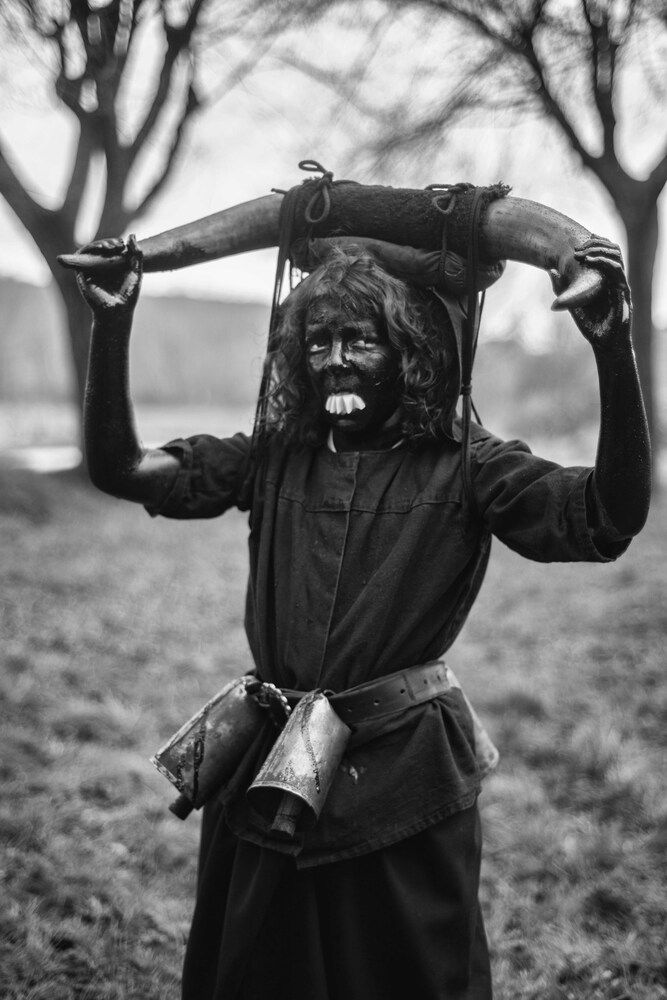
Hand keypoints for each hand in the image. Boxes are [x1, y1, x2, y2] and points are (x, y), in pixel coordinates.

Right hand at [75, 235, 142, 318]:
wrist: (118, 311)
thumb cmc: (128, 295)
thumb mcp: (136, 272)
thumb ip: (137, 255)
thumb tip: (133, 235)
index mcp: (111, 266)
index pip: (110, 249)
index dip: (115, 243)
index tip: (123, 245)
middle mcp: (99, 267)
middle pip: (100, 248)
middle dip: (108, 243)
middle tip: (118, 245)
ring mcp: (90, 270)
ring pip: (90, 250)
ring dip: (99, 245)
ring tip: (111, 246)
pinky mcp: (81, 274)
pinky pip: (80, 258)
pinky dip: (88, 251)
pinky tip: (100, 250)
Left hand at [550, 236, 630, 353]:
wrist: (603, 342)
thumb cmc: (590, 324)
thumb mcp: (572, 302)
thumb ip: (562, 288)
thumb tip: (550, 270)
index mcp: (604, 278)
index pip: (604, 252)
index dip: (593, 243)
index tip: (576, 245)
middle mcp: (614, 279)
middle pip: (612, 250)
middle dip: (595, 244)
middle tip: (577, 248)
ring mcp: (620, 285)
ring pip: (616, 257)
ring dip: (599, 251)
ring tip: (583, 254)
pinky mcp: (623, 294)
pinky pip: (617, 273)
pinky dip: (605, 264)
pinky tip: (591, 261)